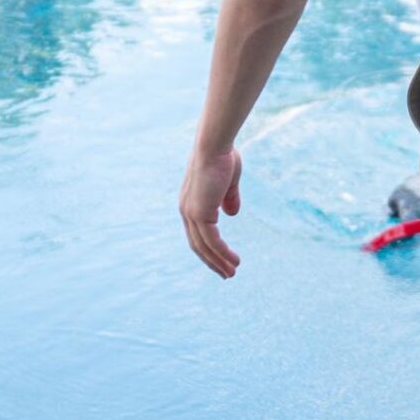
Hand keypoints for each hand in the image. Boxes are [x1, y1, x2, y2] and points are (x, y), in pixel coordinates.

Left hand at [180, 145, 242, 278]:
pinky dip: (222, 253)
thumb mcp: (228, 182)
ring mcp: (191, 213)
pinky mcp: (200, 214)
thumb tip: (232, 214)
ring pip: (204, 247)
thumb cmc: (222, 157)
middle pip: (197, 245)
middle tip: (226, 273)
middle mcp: (186, 211)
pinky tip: (233, 261)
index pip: (197, 232)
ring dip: (218, 262)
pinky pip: (212, 241)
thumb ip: (228, 199)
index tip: (222, 258)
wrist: (214, 145)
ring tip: (231, 273)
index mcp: (190, 202)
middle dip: (212, 261)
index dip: (209, 247)